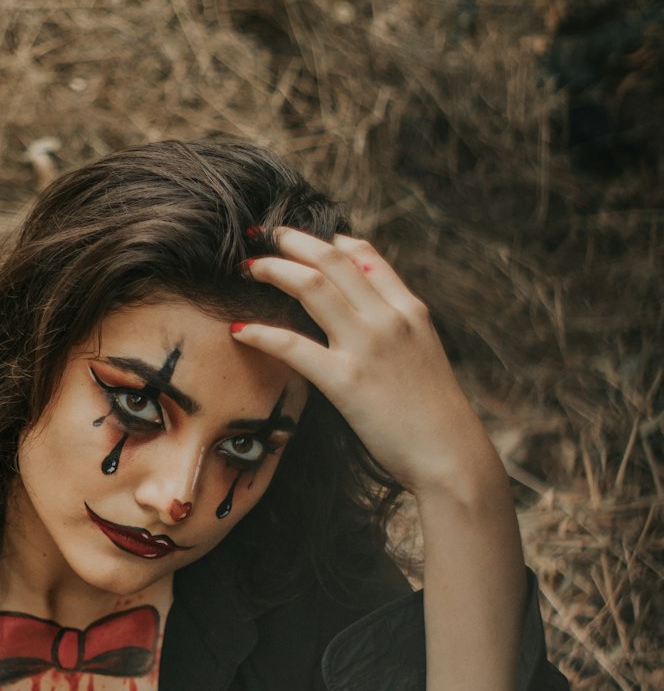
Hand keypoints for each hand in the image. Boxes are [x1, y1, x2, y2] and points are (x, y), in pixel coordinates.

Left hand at [233, 227, 497, 496]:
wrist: (452, 455)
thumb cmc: (437, 419)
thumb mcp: (424, 359)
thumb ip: (399, 334)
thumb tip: (370, 321)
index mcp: (409, 311)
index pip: (364, 258)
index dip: (329, 241)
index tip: (301, 239)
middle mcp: (389, 319)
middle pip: (332, 260)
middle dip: (292, 241)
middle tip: (262, 235)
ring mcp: (367, 346)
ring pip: (312, 286)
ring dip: (273, 269)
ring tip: (248, 267)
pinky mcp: (346, 380)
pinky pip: (293, 345)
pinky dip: (261, 332)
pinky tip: (238, 329)